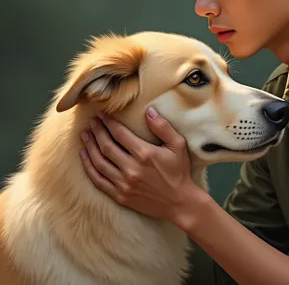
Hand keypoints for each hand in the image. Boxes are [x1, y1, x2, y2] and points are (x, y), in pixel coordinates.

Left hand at [79, 107, 202, 223]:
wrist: (179, 202)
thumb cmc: (179, 171)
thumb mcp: (178, 145)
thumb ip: (163, 127)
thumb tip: (149, 111)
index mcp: (145, 154)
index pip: (120, 134)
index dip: (109, 123)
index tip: (102, 114)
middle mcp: (131, 169)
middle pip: (106, 146)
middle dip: (97, 131)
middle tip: (91, 122)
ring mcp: (123, 184)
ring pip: (99, 162)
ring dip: (89, 147)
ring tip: (85, 135)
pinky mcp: (120, 196)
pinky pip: (98, 180)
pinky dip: (89, 167)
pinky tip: (84, 156)